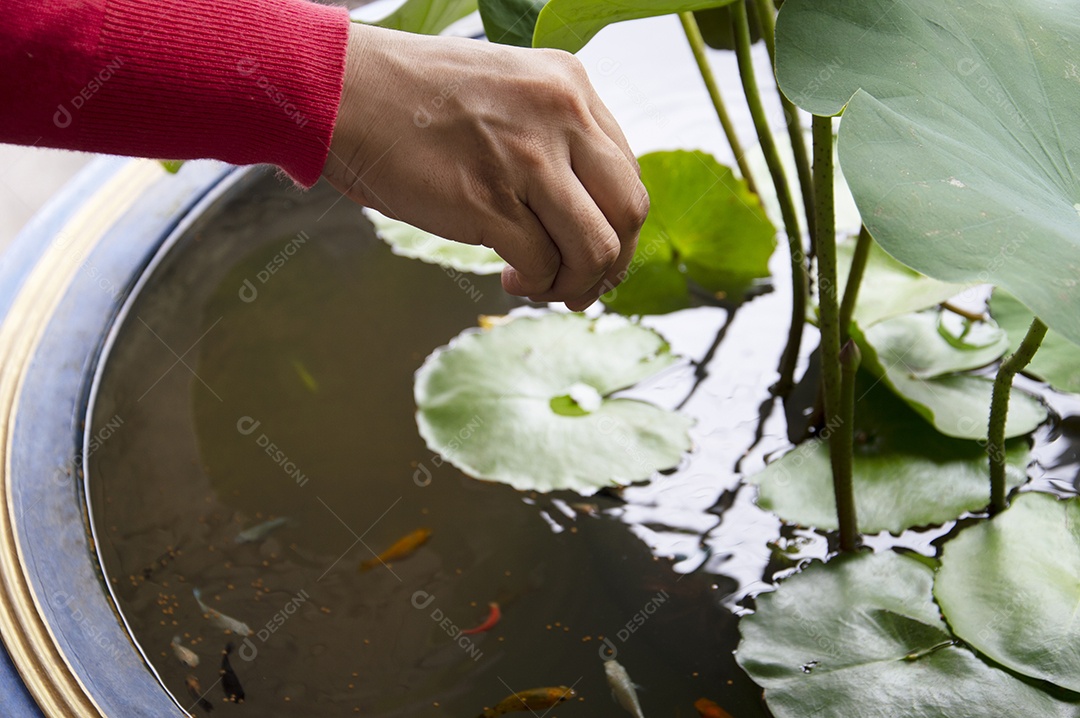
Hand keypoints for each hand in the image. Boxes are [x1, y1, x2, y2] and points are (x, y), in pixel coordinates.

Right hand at [322, 23, 647, 310]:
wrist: (342, 91)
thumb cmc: (412, 98)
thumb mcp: (506, 91)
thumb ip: (552, 136)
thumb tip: (583, 209)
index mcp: (569, 86)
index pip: (627, 171)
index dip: (618, 224)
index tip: (595, 250)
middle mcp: (560, 116)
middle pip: (629, 211)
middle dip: (613, 262)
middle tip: (586, 284)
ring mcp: (526, 158)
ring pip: (595, 247)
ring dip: (577, 283)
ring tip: (544, 287)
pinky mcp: (487, 201)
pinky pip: (542, 264)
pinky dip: (534, 285)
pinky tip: (509, 280)